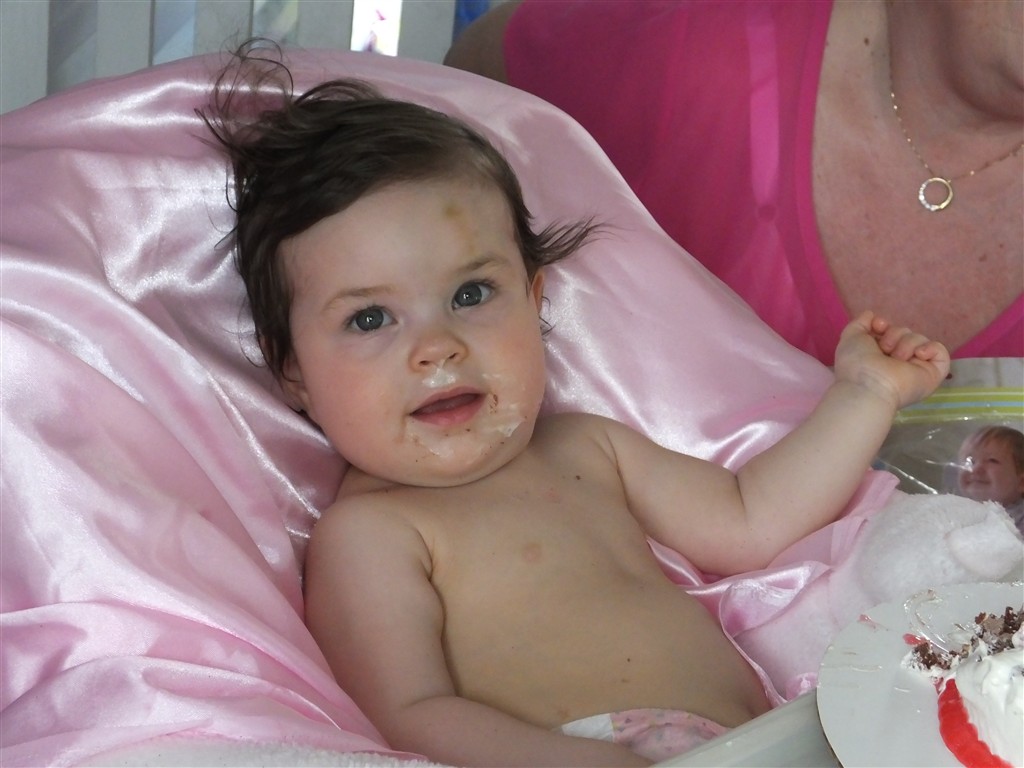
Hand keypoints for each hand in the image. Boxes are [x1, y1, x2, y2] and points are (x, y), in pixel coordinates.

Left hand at [834, 311, 950, 409]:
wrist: (869, 384)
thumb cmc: (857, 363)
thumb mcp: (852, 336)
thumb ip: (860, 323)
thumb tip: (871, 314)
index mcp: (881, 355)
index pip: (891, 332)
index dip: (885, 326)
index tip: (878, 327)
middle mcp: (899, 361)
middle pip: (906, 332)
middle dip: (894, 335)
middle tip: (884, 350)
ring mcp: (917, 367)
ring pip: (919, 339)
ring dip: (906, 344)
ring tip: (896, 359)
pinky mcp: (933, 373)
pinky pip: (939, 350)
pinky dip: (930, 348)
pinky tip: (918, 355)